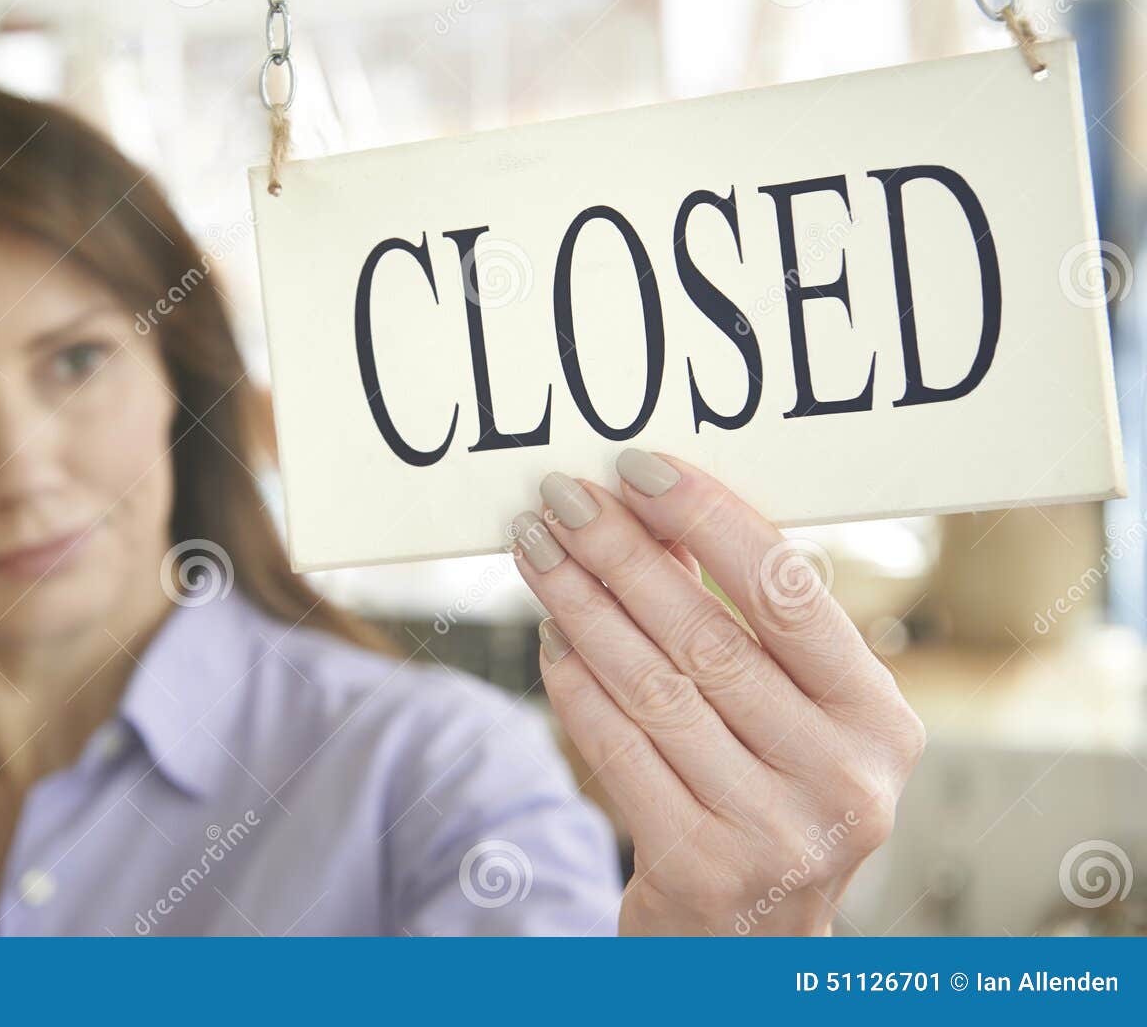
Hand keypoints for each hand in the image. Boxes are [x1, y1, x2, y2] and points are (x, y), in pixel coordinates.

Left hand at [510, 450, 925, 935]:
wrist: (747, 950)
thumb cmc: (768, 804)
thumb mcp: (792, 720)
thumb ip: (745, 629)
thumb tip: (659, 513)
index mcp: (881, 722)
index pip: (787, 593)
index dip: (708, 520)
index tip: (638, 469)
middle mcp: (844, 779)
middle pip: (707, 634)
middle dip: (621, 553)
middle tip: (561, 497)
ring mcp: (776, 832)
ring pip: (653, 686)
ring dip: (582, 606)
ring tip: (538, 552)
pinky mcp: (700, 870)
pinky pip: (616, 748)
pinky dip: (574, 684)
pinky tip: (549, 637)